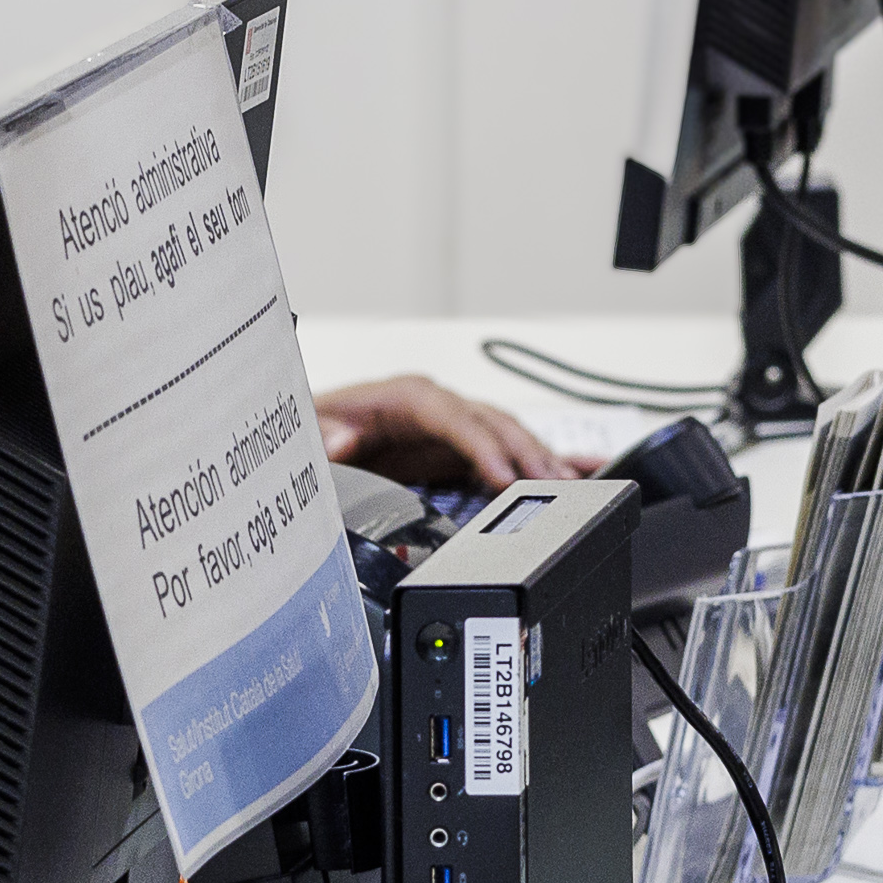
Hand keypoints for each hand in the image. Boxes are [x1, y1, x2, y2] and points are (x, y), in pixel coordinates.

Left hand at [316, 374, 567, 493]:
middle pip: (490, 422)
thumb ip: (321, 434)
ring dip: (539, 459)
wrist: (312, 438)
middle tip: (555, 484)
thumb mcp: (307, 429)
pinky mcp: (457, 450)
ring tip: (572, 486)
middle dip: (525, 451)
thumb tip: (337, 441)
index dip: (480, 443)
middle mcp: (434, 408)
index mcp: (402, 397)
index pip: (451, 414)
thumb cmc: (314, 428)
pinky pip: (504, 453)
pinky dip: (538, 463)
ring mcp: (450, 428)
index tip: (502, 472)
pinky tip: (575, 472)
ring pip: (507, 436)